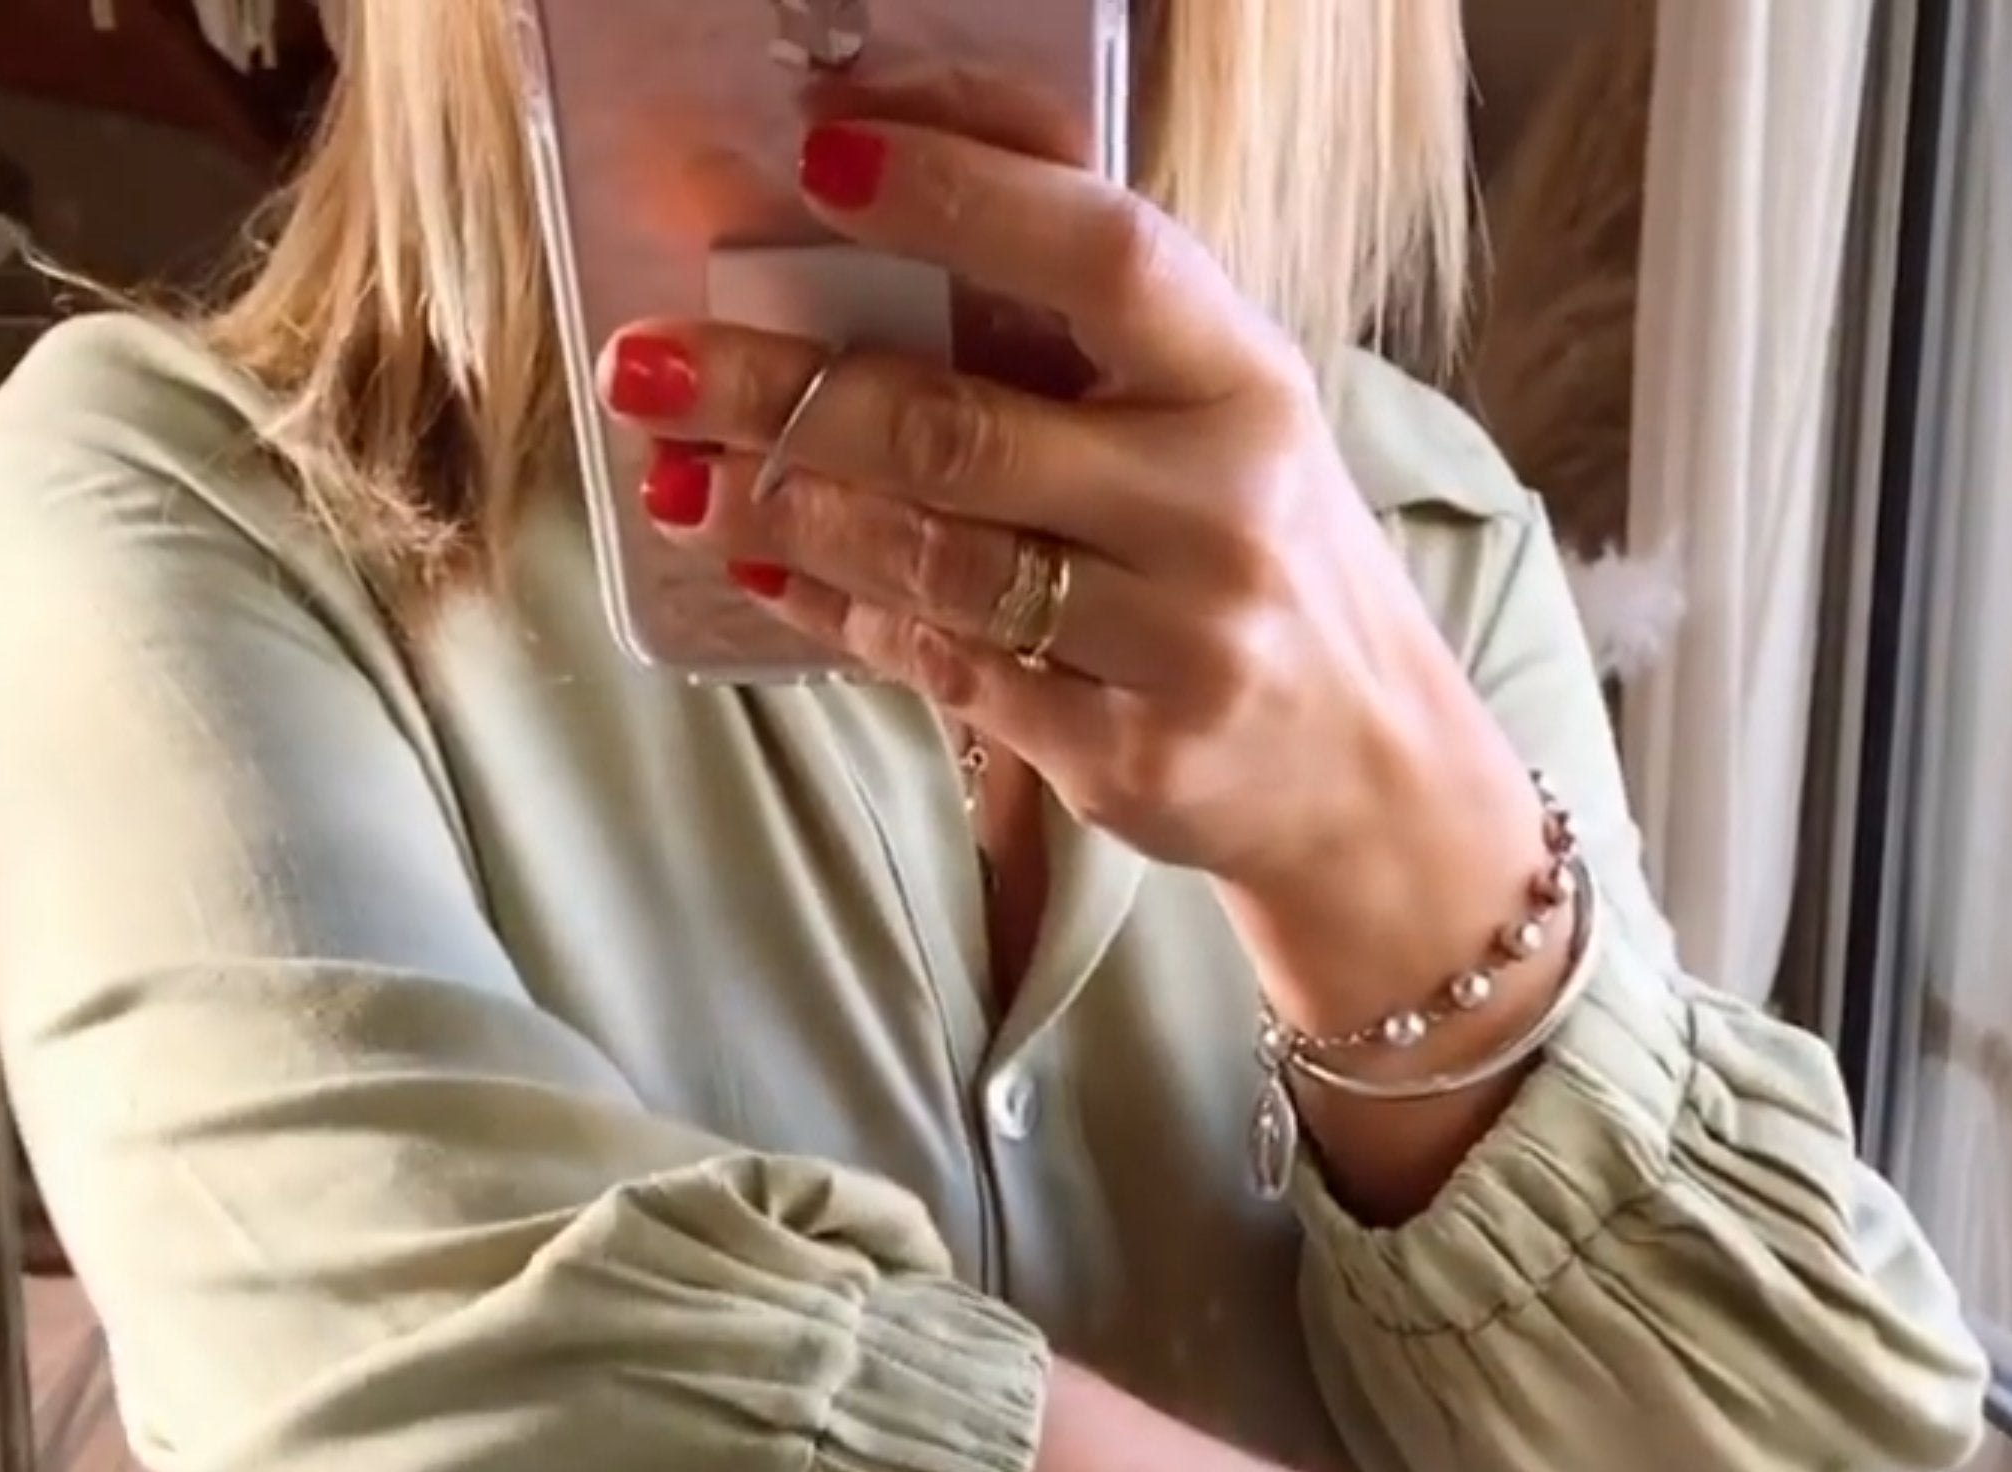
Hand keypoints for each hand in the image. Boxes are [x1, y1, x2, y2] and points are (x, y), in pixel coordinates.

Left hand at [599, 108, 1512, 919]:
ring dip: (782, 511)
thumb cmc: (1255, 556)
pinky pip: (947, 673)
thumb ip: (1088, 336)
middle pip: (961, 431)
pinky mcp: (1125, 759)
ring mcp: (1175, 647)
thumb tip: (882, 224)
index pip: (1101, 257)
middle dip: (781, 391)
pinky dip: (842, 615)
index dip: (960, 199)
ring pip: (936, 563)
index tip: (824, 161)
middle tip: (651, 362)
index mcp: (1245, 383)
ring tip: (676, 475)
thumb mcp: (1217, 416)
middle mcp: (1218, 510)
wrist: (1361, 769)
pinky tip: (766, 569)